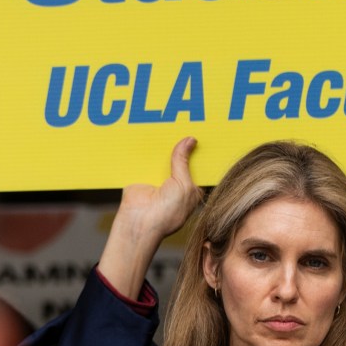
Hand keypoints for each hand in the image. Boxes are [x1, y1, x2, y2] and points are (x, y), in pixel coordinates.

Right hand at [98, 136, 197, 299]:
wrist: (139, 222)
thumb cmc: (167, 213)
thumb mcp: (184, 185)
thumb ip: (183, 161)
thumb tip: (189, 141)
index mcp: (191, 189)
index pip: (198, 167)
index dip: (201, 153)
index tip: (205, 134)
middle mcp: (175, 183)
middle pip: (180, 159)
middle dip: (182, 146)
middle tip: (187, 123)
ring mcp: (159, 179)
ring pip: (164, 157)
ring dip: (164, 147)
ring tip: (168, 124)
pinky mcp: (142, 175)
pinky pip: (146, 159)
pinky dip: (147, 150)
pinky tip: (151, 134)